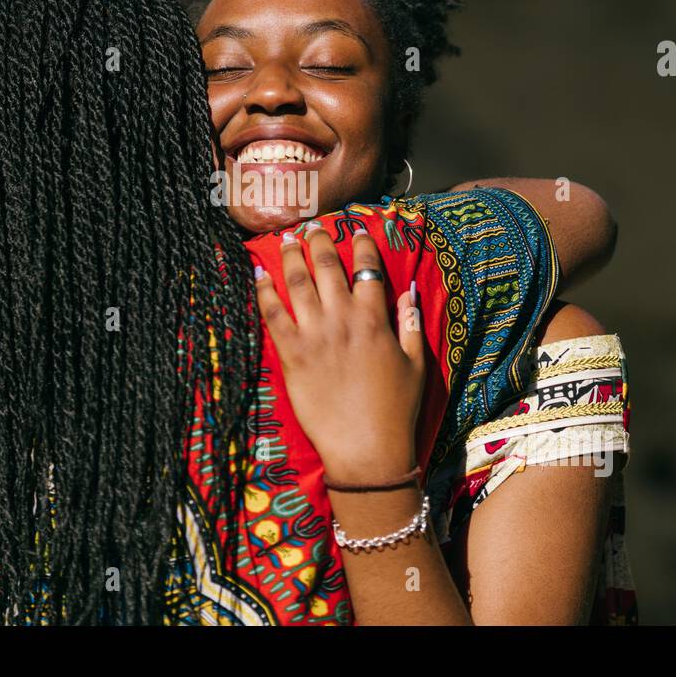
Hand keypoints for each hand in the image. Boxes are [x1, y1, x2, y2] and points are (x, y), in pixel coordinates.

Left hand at [254, 224, 425, 485]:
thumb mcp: (417, 364)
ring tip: (285, 239)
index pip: (367, 268)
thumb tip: (409, 292)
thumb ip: (411, 324)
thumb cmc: (395, 410)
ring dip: (290, 256)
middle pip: (327, 267)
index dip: (361, 245)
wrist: (366, 449)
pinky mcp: (291, 355)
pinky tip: (259, 274)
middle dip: (319, 241)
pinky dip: (264, 291)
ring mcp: (314, 336)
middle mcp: (343, 320)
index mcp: (375, 320)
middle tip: (312, 227)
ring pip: (298, 283)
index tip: (356, 233)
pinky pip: (273, 315)